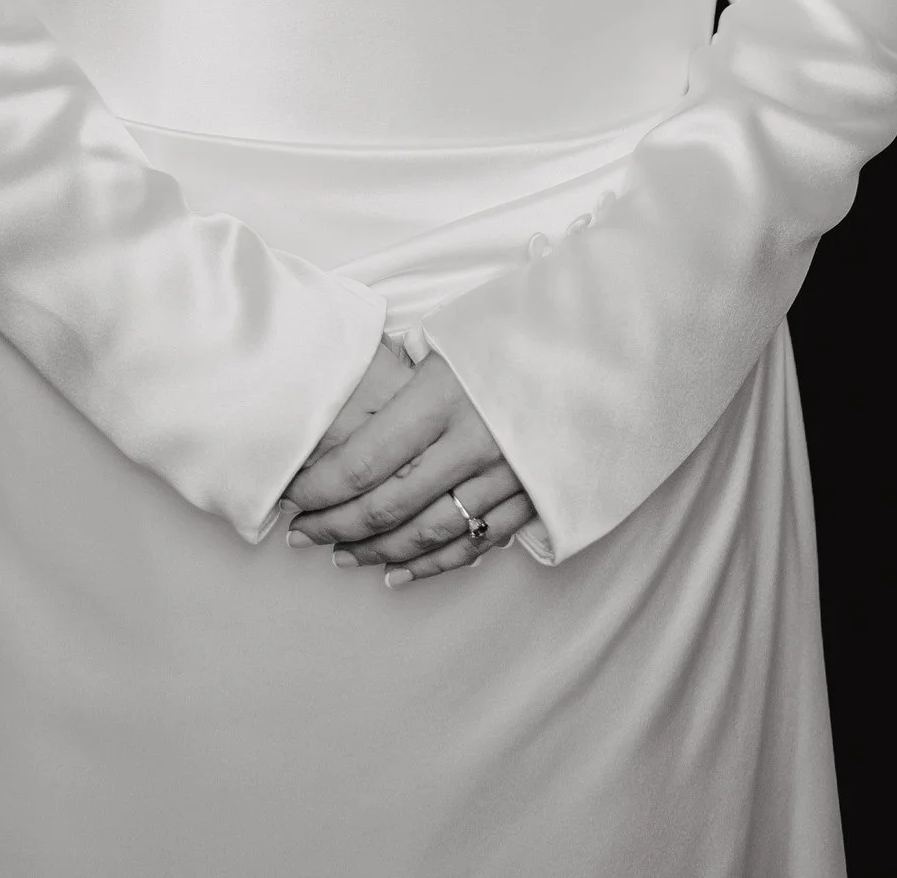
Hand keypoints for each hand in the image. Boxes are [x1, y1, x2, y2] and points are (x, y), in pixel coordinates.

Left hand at [279, 346, 537, 585]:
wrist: (606, 339)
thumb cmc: (521, 326)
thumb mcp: (457, 335)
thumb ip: (409, 379)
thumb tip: (357, 412)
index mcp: (445, 395)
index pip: (364, 461)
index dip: (320, 488)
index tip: (290, 498)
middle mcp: (473, 443)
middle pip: (387, 506)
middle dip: (334, 525)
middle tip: (301, 534)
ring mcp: (507, 478)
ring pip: (426, 534)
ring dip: (375, 551)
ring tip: (339, 554)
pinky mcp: (534, 499)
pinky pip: (473, 545)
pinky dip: (431, 564)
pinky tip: (396, 570)